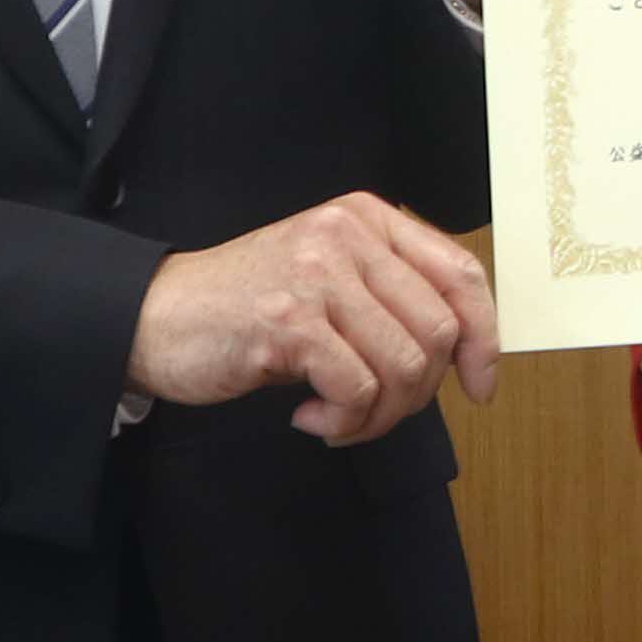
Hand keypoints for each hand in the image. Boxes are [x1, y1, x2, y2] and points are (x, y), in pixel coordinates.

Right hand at [129, 195, 498, 442]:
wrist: (155, 316)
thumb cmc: (250, 308)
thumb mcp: (332, 280)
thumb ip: (391, 296)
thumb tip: (466, 353)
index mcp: (369, 218)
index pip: (462, 273)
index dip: (485, 337)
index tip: (481, 385)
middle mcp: (349, 235)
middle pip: (438, 329)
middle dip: (420, 392)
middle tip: (375, 413)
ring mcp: (318, 274)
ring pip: (404, 364)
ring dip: (379, 415)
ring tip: (339, 419)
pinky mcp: (289, 320)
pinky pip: (357, 389)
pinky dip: (344, 422)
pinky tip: (310, 417)